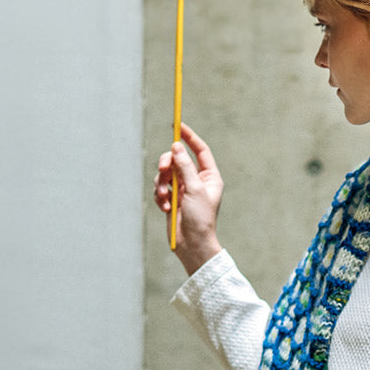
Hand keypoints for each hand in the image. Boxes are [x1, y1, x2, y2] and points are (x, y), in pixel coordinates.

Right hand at [154, 122, 224, 273]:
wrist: (192, 244)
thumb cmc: (200, 219)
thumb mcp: (194, 190)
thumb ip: (184, 167)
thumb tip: (177, 146)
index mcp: (210, 177)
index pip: (200, 150)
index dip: (189, 137)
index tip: (177, 125)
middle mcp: (197, 181)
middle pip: (177, 159)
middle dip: (167, 163)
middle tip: (163, 170)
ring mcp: (183, 189)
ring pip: (165, 174)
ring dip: (161, 184)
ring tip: (166, 199)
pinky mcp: (172, 199)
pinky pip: (160, 188)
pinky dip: (160, 196)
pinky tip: (166, 208)